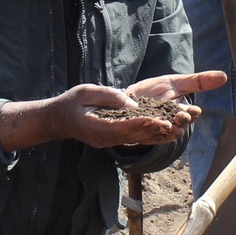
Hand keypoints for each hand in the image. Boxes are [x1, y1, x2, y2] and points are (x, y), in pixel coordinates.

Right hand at [48, 71, 223, 148]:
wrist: (58, 119)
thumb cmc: (70, 102)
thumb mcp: (86, 92)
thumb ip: (109, 97)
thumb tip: (132, 103)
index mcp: (96, 127)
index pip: (122, 126)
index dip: (142, 123)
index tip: (158, 120)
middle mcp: (105, 139)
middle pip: (135, 136)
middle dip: (156, 130)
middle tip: (177, 124)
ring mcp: (110, 142)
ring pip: (137, 140)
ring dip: (158, 135)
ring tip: (178, 128)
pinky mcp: (114, 140)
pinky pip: (135, 140)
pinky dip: (151, 136)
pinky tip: (166, 133)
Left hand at [125, 70, 226, 142]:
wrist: (127, 99)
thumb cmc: (153, 90)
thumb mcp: (175, 82)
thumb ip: (199, 81)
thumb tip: (225, 76)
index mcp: (182, 111)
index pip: (193, 114)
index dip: (192, 113)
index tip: (191, 110)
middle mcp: (173, 123)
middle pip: (182, 126)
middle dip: (181, 122)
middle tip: (178, 117)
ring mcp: (160, 130)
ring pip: (169, 134)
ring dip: (169, 130)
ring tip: (167, 125)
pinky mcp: (146, 136)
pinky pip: (151, 137)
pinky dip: (152, 132)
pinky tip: (150, 127)